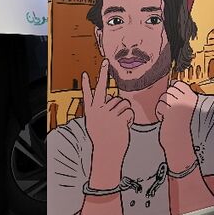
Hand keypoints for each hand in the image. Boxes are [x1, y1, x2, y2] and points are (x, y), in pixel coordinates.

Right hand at [83, 61, 133, 187]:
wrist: (108, 153)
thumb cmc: (104, 140)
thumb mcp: (97, 125)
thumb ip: (101, 112)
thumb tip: (111, 99)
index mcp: (91, 113)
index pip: (87, 96)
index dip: (85, 85)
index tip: (84, 74)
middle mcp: (98, 111)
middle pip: (102, 89)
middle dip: (103, 73)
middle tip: (106, 61)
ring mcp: (107, 113)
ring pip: (123, 102)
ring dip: (125, 110)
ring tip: (120, 122)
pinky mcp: (118, 118)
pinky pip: (129, 111)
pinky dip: (130, 118)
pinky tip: (124, 125)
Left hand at [155, 81, 198, 172]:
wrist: (179, 141)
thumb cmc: (181, 125)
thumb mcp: (186, 108)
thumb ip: (181, 96)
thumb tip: (171, 83)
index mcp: (192, 98)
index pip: (178, 84)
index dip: (173, 91)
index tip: (174, 101)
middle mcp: (187, 100)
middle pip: (169, 90)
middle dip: (167, 99)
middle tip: (171, 111)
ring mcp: (178, 105)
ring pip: (163, 97)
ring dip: (162, 106)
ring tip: (169, 115)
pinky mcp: (169, 112)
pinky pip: (159, 106)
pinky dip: (159, 113)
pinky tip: (165, 119)